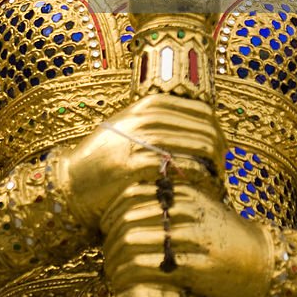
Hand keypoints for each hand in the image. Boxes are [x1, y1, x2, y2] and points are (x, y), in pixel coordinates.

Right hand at [60, 94, 223, 229]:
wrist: (73, 183)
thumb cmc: (105, 157)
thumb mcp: (130, 127)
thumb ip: (159, 120)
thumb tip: (201, 123)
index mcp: (149, 104)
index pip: (202, 111)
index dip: (217, 131)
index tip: (221, 150)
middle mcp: (148, 118)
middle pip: (205, 129)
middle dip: (220, 151)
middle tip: (222, 170)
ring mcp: (145, 140)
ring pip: (200, 148)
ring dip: (215, 167)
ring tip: (216, 183)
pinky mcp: (142, 166)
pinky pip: (187, 169)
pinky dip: (202, 180)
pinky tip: (202, 191)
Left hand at [102, 183, 274, 296]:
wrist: (265, 263)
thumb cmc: (226, 236)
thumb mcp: (201, 209)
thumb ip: (174, 200)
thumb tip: (133, 199)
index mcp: (186, 192)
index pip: (135, 193)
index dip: (113, 209)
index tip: (103, 223)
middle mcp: (188, 210)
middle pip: (131, 216)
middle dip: (111, 235)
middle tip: (103, 248)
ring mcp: (193, 238)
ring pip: (137, 241)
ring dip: (117, 257)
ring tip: (111, 267)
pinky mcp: (198, 266)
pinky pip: (153, 267)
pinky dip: (132, 274)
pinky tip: (124, 281)